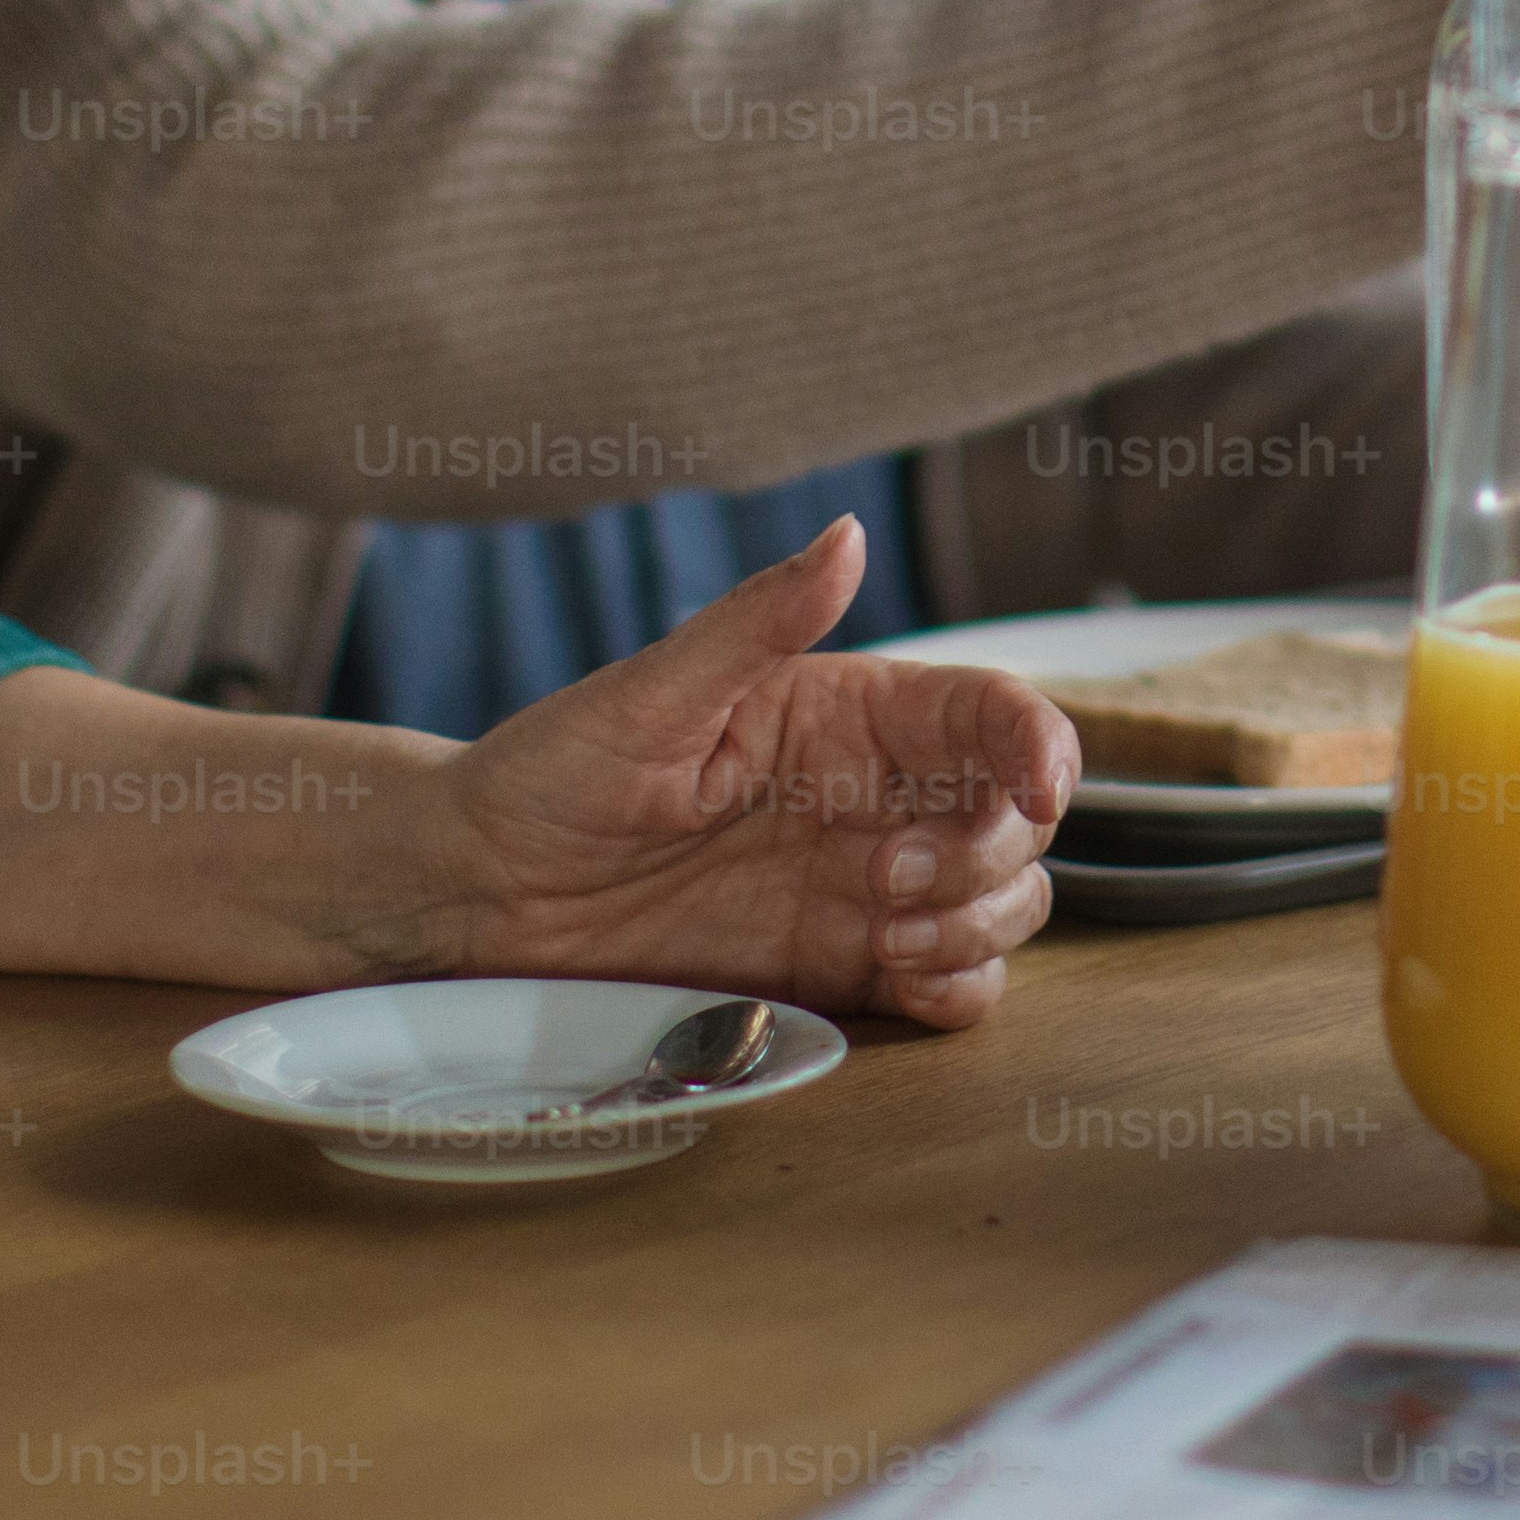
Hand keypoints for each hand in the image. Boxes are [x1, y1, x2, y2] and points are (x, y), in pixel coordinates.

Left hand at [435, 525, 1070, 1027]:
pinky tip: (901, 977)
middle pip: (1018, 819)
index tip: (1038, 789)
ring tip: (885, 932)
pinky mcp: (842, 968)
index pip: (991, 716)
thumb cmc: (547, 775)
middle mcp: (875, 798)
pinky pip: (955, 983)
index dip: (1041, 746)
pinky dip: (961, 986)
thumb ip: (758, 621)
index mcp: (848, 717)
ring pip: (1006, 901)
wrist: (478, 897)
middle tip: (885, 880)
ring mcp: (866, 888)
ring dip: (979, 921)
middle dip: (990, 852)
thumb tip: (848, 533)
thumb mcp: (649, 694)